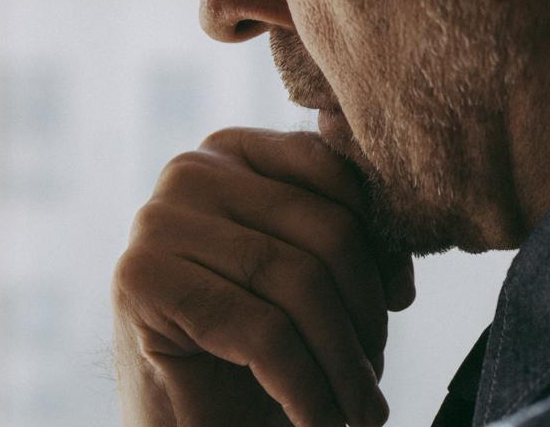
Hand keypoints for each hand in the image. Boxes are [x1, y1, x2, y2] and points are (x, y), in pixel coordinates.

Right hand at [112, 128, 415, 426]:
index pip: (333, 171)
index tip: (401, 300)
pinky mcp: (142, 279)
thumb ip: (346, 234)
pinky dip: (306, 387)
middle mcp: (192, 169)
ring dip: (342, 362)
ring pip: (297, 283)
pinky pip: (261, 332)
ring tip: (360, 410)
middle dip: (364, 312)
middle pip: (323, 229)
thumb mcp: (305, 274)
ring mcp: (158, 219)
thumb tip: (407, 249)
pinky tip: (319, 420)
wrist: (181, 418)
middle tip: (375, 378)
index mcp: (236, 150)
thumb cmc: (249, 345)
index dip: (380, 240)